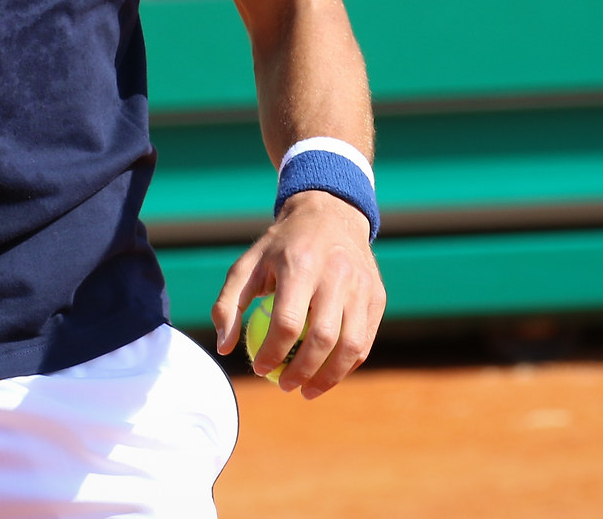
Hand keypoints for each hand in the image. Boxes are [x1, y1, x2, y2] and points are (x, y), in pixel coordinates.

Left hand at [211, 191, 384, 397]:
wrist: (330, 212)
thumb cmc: (282, 246)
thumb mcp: (248, 264)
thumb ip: (229, 304)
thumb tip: (225, 346)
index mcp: (300, 264)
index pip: (288, 322)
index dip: (272, 353)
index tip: (259, 368)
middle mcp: (336, 273)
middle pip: (322, 339)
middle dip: (301, 372)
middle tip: (283, 385)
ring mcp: (362, 285)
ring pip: (351, 345)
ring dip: (328, 377)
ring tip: (307, 390)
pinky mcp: (377, 295)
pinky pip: (364, 340)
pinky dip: (347, 364)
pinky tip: (327, 374)